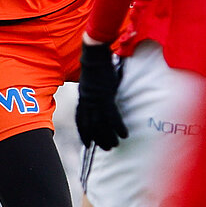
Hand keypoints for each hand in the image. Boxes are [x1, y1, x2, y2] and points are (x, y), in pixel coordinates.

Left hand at [77, 42, 126, 162]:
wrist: (95, 57)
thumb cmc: (95, 66)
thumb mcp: (89, 82)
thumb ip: (91, 92)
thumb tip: (98, 97)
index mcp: (83, 99)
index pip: (81, 121)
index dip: (83, 134)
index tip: (86, 144)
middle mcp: (87, 103)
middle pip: (91, 127)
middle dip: (97, 140)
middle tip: (106, 149)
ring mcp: (96, 102)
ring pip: (101, 126)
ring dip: (108, 137)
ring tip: (115, 145)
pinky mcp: (106, 98)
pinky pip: (113, 117)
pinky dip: (118, 128)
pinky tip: (124, 134)